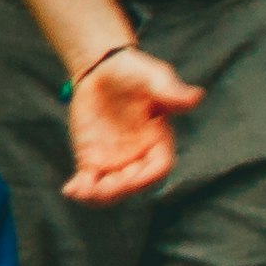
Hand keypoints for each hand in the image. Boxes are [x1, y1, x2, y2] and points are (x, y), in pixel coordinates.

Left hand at [67, 41, 199, 206]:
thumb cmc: (135, 72)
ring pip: (110, 187)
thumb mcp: (154, 78)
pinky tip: (70, 190)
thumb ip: (171, 92)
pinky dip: (80, 188)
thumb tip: (195, 97)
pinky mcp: (92, 157)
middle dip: (117, 189)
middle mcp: (139, 155)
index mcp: (159, 141)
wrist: (103, 69)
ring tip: (80, 192)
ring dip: (97, 195)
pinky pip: (88, 179)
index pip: (158, 167)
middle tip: (99, 188)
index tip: (132, 177)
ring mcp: (115, 159)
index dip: (147, 176)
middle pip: (132, 183)